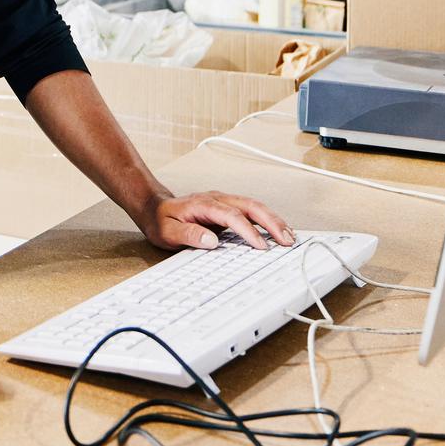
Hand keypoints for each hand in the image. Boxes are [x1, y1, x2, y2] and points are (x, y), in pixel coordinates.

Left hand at [134, 189, 294, 251]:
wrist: (154, 208)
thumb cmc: (161, 221)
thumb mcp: (168, 232)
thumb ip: (189, 235)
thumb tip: (211, 240)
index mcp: (203, 204)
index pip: (232, 216)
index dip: (248, 230)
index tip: (261, 246)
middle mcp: (217, 199)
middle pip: (249, 206)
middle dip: (271, 222)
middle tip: (287, 241)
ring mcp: (223, 201)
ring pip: (254, 206)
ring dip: (274, 220)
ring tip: (290, 237)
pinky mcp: (227, 208)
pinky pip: (251, 211)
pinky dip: (268, 220)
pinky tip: (278, 230)